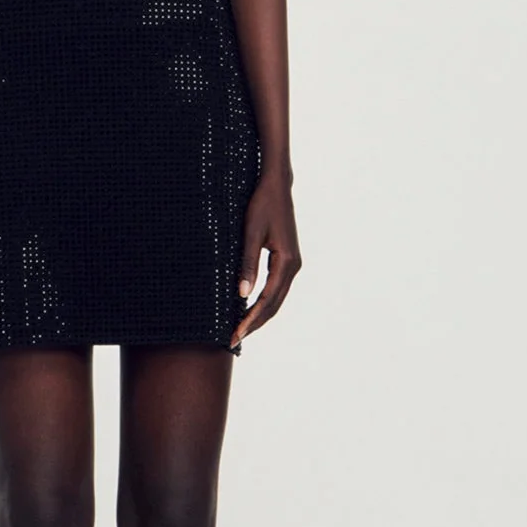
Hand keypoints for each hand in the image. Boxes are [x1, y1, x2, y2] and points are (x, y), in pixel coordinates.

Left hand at [231, 173, 300, 350]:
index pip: (267, 300)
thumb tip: (242, 294)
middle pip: (274, 305)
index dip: (251, 319)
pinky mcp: (286, 260)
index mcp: (286, 262)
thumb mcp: (251, 233)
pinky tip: (249, 309)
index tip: (235, 334)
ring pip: (276, 299)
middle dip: (254, 324)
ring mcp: (292, 264)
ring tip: (240, 330)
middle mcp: (293, 266)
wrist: (277, 186)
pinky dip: (263, 302)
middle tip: (233, 340)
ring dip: (259, 316)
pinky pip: (276, 288)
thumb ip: (247, 264)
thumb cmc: (262, 205)